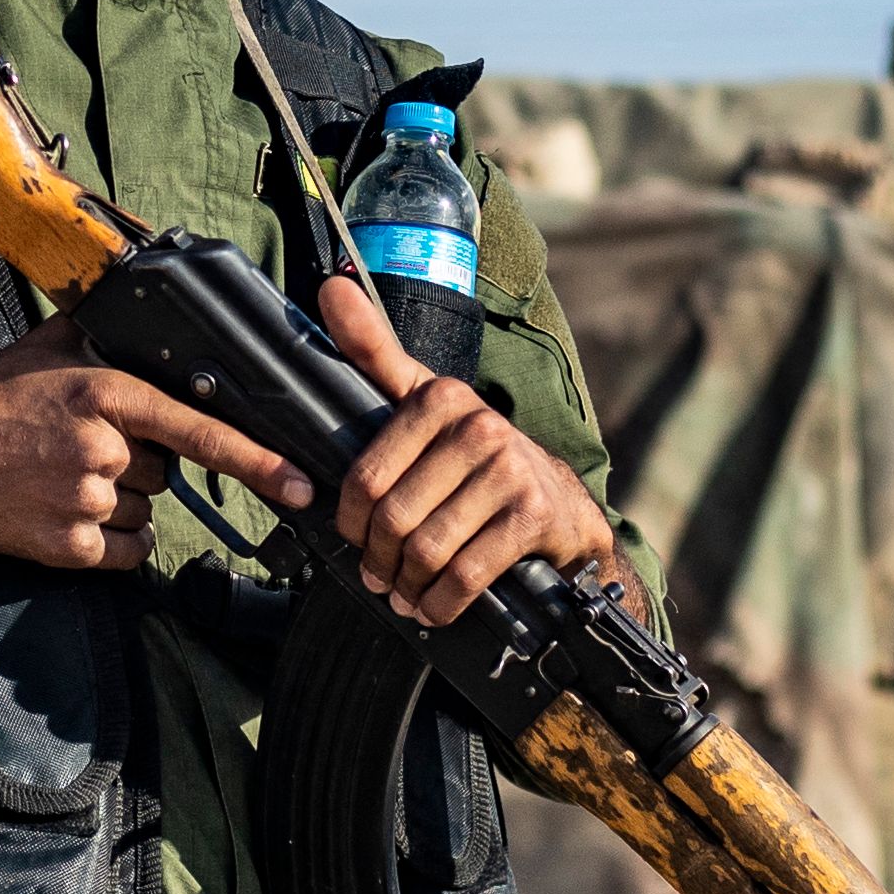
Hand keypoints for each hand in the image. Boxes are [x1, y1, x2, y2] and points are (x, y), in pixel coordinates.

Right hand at [0, 323, 314, 576]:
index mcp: (107, 395)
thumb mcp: (45, 348)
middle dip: (137, 465)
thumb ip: (103, 329)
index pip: (200, 431)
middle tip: (79, 451)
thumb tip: (140, 296)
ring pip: (146, 514)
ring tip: (62, 480)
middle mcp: (104, 449)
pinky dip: (109, 544)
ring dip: (120, 504)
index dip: (256, 459)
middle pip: (166, 473)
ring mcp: (87, 502)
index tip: (298, 481)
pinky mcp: (70, 549)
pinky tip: (66, 514)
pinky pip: (125, 553)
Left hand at [312, 263, 615, 625]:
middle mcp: (479, 427)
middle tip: (379, 577)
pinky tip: (434, 608)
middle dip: (379, 560)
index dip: (350, 521)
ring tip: (403, 595)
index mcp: (441, 398)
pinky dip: (442, 602)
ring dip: (408, 586)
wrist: (563, 508)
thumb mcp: (425, 401)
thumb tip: (331, 284)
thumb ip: (375, 353)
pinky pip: (467, 574)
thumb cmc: (476, 461)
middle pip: (394, 517)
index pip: (365, 476)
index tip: (354, 540)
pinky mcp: (534, 517)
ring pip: (428, 549)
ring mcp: (511, 472)